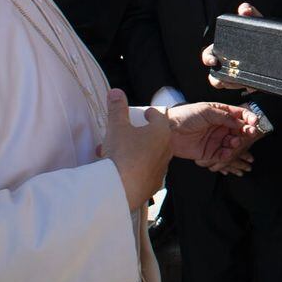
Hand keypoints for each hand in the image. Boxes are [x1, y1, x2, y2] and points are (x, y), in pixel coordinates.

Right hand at [103, 90, 171, 211]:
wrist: (120, 189)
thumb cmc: (122, 154)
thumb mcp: (117, 127)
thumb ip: (117, 108)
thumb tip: (116, 92)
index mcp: (160, 132)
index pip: (159, 117)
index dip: (151, 113)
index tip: (145, 113)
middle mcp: (165, 150)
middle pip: (156, 137)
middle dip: (142, 134)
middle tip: (130, 132)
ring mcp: (160, 169)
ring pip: (150, 155)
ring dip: (137, 152)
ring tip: (118, 152)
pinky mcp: (153, 185)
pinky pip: (145, 172)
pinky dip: (136, 168)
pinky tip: (122, 170)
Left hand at [151, 101, 264, 175]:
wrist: (167, 131)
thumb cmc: (184, 116)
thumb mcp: (206, 111)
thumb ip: (225, 116)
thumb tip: (240, 121)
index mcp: (220, 113)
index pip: (239, 115)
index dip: (248, 118)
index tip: (254, 122)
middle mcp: (220, 127)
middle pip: (239, 130)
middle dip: (245, 132)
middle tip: (248, 133)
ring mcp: (216, 139)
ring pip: (233, 143)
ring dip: (236, 144)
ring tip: (233, 142)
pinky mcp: (210, 152)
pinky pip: (223, 155)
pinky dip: (227, 155)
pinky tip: (226, 152)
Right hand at [202, 3, 262, 91]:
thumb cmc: (262, 33)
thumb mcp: (256, 23)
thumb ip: (251, 14)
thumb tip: (244, 9)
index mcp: (224, 49)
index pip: (208, 55)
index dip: (207, 59)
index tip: (214, 61)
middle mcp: (228, 64)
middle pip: (214, 77)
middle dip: (218, 79)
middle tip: (227, 78)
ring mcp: (238, 75)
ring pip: (227, 85)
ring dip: (232, 85)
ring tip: (244, 82)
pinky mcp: (250, 82)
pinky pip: (245, 88)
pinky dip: (249, 87)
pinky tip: (255, 85)